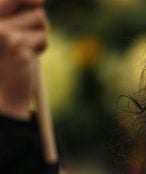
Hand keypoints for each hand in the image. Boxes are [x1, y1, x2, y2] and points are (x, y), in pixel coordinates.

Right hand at [0, 0, 46, 118]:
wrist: (1, 92)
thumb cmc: (7, 59)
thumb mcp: (11, 31)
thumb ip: (20, 12)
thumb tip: (41, 0)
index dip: (28, 1)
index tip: (38, 3)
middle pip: (34, 7)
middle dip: (35, 23)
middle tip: (23, 39)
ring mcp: (0, 31)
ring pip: (40, 19)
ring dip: (38, 35)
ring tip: (23, 48)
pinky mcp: (15, 44)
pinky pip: (42, 37)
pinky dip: (39, 47)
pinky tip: (25, 57)